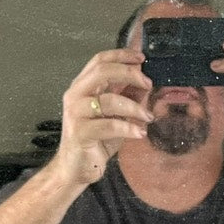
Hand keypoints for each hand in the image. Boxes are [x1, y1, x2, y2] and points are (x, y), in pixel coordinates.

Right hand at [51, 48, 153, 186]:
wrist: (75, 169)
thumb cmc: (96, 139)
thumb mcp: (117, 114)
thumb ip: (128, 96)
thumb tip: (146, 82)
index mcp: (83, 86)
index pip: (99, 60)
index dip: (121, 55)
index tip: (141, 57)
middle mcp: (76, 95)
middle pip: (102, 71)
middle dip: (129, 74)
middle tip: (148, 83)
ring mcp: (76, 113)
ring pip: (109, 100)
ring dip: (135, 107)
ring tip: (148, 117)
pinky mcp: (80, 132)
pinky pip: (109, 125)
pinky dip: (128, 127)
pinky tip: (140, 133)